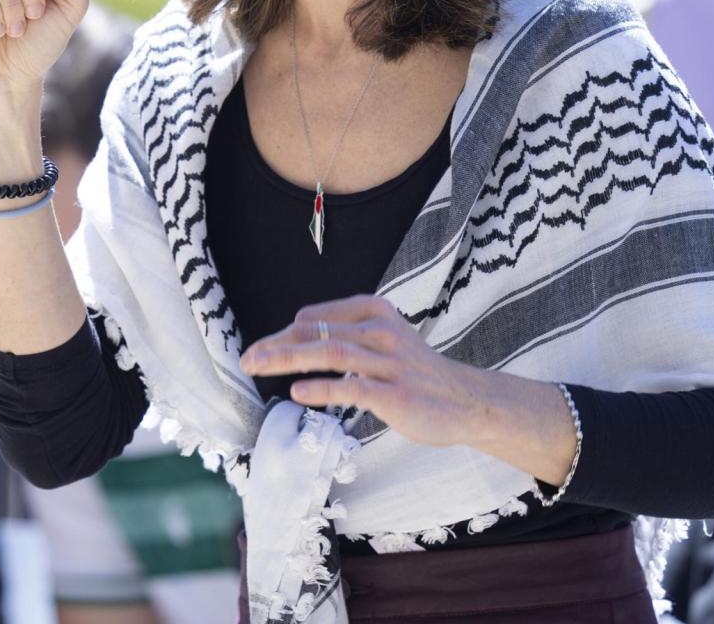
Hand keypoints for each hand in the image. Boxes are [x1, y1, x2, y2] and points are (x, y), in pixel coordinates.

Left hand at [239, 295, 569, 469]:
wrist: (468, 401)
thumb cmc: (417, 374)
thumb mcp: (383, 342)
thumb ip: (345, 337)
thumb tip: (294, 342)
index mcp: (374, 312)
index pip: (316, 317)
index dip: (283, 334)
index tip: (259, 350)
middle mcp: (381, 331)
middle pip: (317, 332)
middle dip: (276, 345)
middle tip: (246, 359)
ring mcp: (390, 362)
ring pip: (331, 353)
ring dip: (289, 360)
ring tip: (258, 368)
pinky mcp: (397, 393)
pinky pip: (354, 387)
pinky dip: (323, 388)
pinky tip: (298, 392)